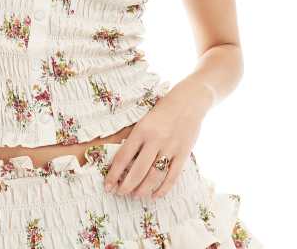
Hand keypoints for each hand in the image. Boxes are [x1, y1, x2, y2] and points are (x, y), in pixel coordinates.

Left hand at [103, 78, 210, 199]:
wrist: (188, 101)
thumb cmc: (162, 110)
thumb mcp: (144, 119)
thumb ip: (134, 138)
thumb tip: (121, 161)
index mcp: (142, 130)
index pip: (123, 157)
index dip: (114, 174)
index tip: (108, 185)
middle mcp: (155, 140)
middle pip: (137, 171)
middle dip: (126, 186)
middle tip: (120, 193)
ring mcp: (170, 148)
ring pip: (154, 177)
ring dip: (143, 190)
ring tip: (135, 195)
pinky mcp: (183, 154)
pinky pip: (172, 177)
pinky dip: (162, 189)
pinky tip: (155, 195)